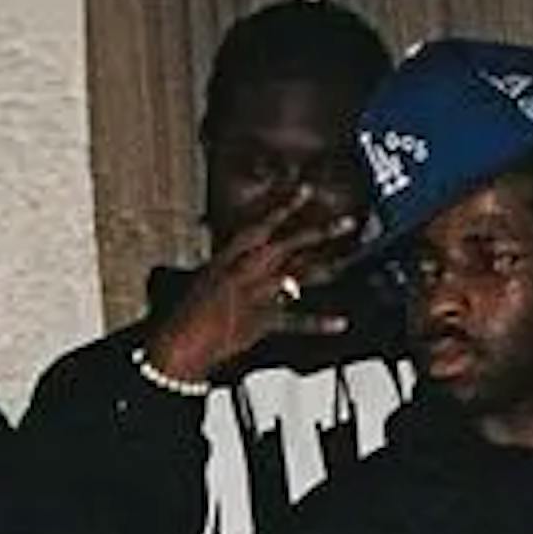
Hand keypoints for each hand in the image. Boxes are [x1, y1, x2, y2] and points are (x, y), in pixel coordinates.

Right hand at [145, 185, 361, 384]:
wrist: (180, 344)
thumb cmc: (183, 315)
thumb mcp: (200, 279)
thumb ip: (223, 266)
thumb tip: (232, 260)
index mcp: (230, 256)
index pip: (262, 224)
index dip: (286, 206)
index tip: (306, 189)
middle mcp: (248, 270)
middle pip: (291, 244)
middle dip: (321, 231)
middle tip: (348, 221)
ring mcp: (259, 294)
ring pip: (301, 274)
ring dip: (330, 264)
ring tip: (352, 256)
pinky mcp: (264, 321)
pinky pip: (297, 322)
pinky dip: (320, 324)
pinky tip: (341, 322)